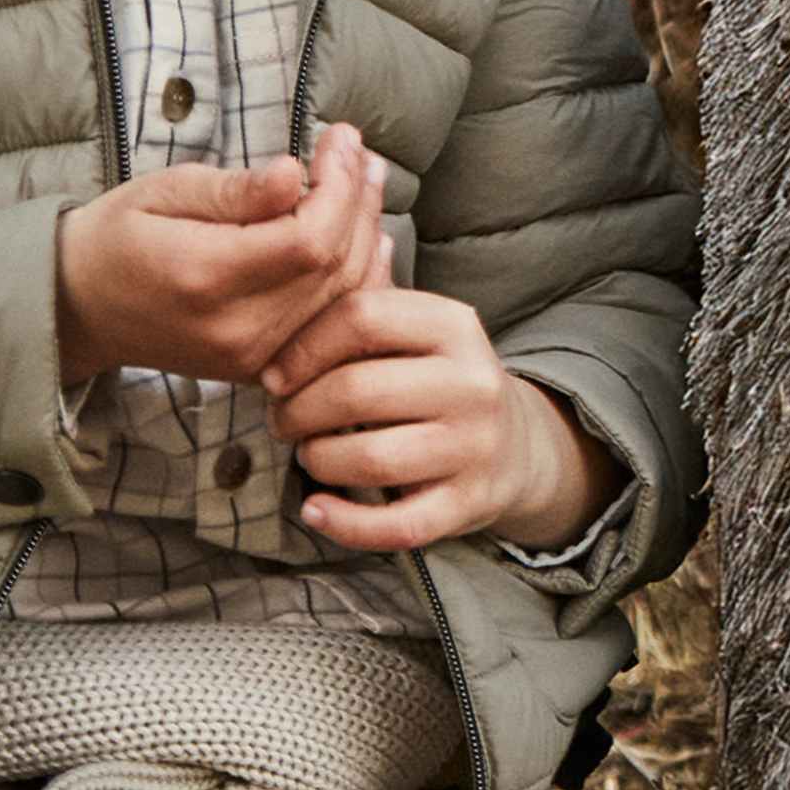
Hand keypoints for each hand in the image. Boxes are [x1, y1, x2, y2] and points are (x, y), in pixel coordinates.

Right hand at [56, 123, 388, 387]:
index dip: (339, 187)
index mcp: (205, 277)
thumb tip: (294, 174)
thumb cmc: (117, 236)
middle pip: (334, 269)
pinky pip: (328, 324)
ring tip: (364, 177)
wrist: (81, 308)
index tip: (337, 137)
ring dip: (365, 233)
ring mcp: (252, 358)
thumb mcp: (162, 191)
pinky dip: (355, 277)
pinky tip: (363, 234)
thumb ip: (233, 190)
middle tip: (356, 148)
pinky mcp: (261, 367)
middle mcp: (236, 329)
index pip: (308, 240)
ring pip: (342, 298)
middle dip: (357, 201)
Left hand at [258, 239, 625, 552]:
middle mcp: (472, 382)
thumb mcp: (417, 331)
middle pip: (356, 391)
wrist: (517, 446)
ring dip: (318, 460)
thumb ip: (363, 301)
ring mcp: (476, 446)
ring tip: (307, 454)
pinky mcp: (471, 503)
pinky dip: (344, 524)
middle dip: (299, 411)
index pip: (362, 317)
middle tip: (280, 421)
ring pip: (371, 459)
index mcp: (454, 324)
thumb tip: (300, 264)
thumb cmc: (437, 380)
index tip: (273, 375)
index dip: (302, 346)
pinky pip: (397, 524)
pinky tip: (315, 511)